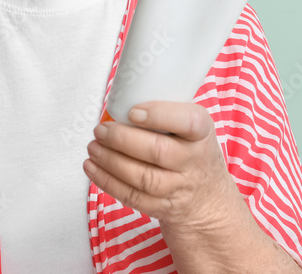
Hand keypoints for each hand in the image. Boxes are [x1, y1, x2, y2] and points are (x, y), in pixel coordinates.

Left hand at [83, 100, 239, 234]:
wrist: (209, 198)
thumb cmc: (192, 151)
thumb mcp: (192, 128)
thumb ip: (167, 112)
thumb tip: (122, 95)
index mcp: (202, 133)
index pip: (188, 122)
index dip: (158, 115)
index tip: (132, 112)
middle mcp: (193, 161)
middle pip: (158, 151)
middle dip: (122, 140)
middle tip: (100, 130)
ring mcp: (179, 187)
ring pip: (142, 177)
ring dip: (111, 161)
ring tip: (93, 147)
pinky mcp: (162, 207)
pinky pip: (132, 197)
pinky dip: (108, 182)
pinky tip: (92, 168)